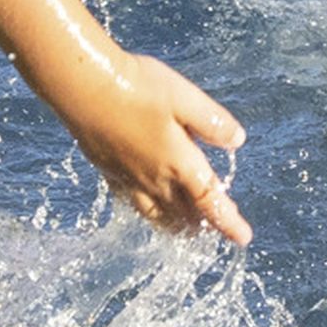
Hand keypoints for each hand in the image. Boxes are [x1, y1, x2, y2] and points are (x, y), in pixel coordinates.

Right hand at [59, 50, 252, 243]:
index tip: (243, 238)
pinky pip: (133, 204)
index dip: (228, 221)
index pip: (209, 201)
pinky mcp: (108, 171)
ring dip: (175, 225)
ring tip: (185, 230)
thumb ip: (211, 122)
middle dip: (202, 225)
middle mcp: (154, 179)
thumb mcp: (184, 97)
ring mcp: (128, 178)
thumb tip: (237, 141)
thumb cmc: (137, 88)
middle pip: (183, 214)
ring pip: (157, 215)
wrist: (83, 88)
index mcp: (179, 162)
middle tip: (216, 230)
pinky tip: (147, 206)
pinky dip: (149, 213)